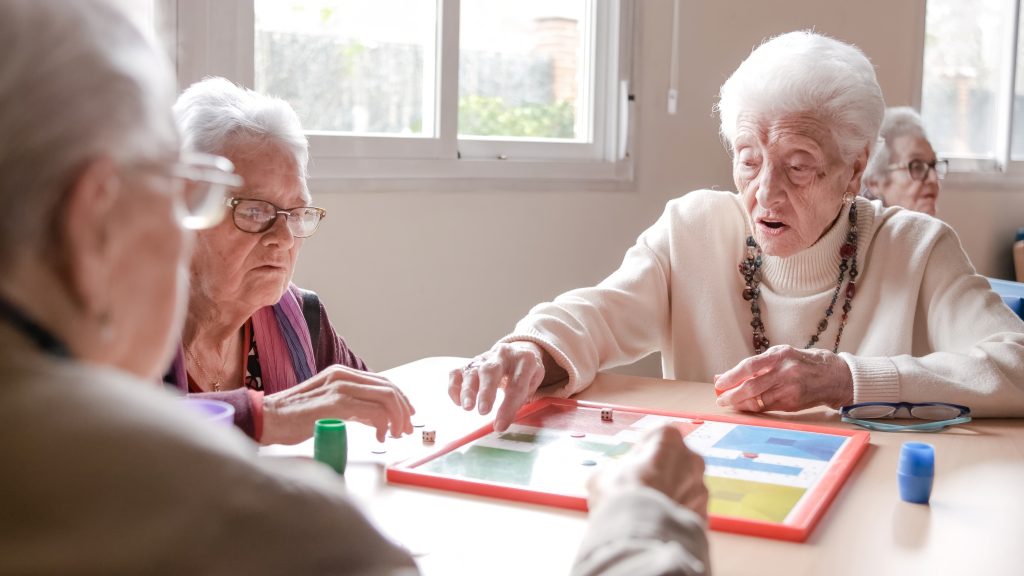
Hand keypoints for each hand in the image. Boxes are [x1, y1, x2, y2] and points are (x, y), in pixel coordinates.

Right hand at [261, 364, 414, 444]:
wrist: (267, 419)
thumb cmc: (293, 418)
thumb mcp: (328, 405)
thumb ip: (352, 407)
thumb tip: (377, 419)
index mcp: (342, 374)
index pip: (382, 382)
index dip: (400, 399)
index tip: (407, 416)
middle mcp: (343, 376)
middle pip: (389, 388)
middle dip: (403, 410)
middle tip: (406, 429)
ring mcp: (340, 388)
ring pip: (386, 398)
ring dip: (397, 418)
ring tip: (394, 435)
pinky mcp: (336, 403)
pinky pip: (374, 411)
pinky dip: (384, 425)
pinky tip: (380, 437)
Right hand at [448, 341, 550, 431]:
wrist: (518, 352)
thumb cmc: (525, 372)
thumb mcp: (534, 381)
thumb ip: (523, 397)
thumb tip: (506, 418)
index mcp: (524, 359)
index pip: (517, 384)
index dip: (508, 406)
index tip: (500, 425)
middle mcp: (503, 355)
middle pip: (491, 371)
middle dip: (486, 392)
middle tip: (483, 411)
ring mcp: (484, 357)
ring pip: (472, 371)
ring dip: (468, 390)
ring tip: (468, 408)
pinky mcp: (470, 362)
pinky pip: (457, 372)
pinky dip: (454, 387)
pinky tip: (458, 402)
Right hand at [587, 425, 707, 519]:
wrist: (639, 534)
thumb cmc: (623, 496)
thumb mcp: (603, 473)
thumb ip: (616, 470)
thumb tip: (611, 478)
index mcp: (669, 439)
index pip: (659, 435)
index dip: (644, 449)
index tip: (634, 460)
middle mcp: (691, 459)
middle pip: (675, 461)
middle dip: (660, 472)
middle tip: (640, 485)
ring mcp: (700, 488)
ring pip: (684, 487)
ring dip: (670, 494)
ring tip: (646, 508)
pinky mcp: (703, 515)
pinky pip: (688, 509)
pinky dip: (676, 514)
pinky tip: (656, 522)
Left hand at [714, 345, 853, 411]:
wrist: (835, 376)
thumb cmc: (803, 363)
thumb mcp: (781, 355)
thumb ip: (756, 365)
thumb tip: (726, 375)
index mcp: (780, 355)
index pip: (749, 366)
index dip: (731, 376)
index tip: (719, 382)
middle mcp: (785, 371)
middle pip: (751, 386)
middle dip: (731, 394)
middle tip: (720, 399)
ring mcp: (790, 389)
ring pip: (757, 400)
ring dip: (740, 403)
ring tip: (729, 403)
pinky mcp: (793, 403)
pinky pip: (767, 407)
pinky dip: (753, 408)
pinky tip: (745, 406)